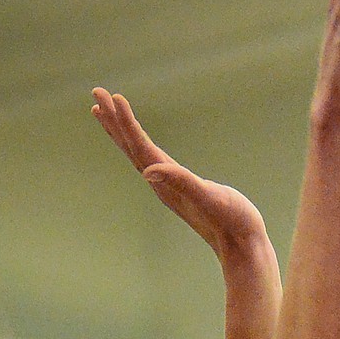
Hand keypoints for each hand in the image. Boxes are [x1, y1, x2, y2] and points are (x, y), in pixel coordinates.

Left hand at [91, 88, 270, 268]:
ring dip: (121, 131)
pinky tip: (139, 144)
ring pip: (137, 153)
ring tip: (104, 111)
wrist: (242, 246)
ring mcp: (169, 187)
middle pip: (130, 147)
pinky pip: (152, 161)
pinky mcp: (180, 189)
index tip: (115, 97)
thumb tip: (147, 171)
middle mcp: (162, 184)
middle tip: (97, 92)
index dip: (127, 122)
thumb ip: (180, 182)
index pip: (140, 147)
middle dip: (114, 120)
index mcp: (167, 182)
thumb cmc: (231, 221)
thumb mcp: (208, 197)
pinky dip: (140, 145)